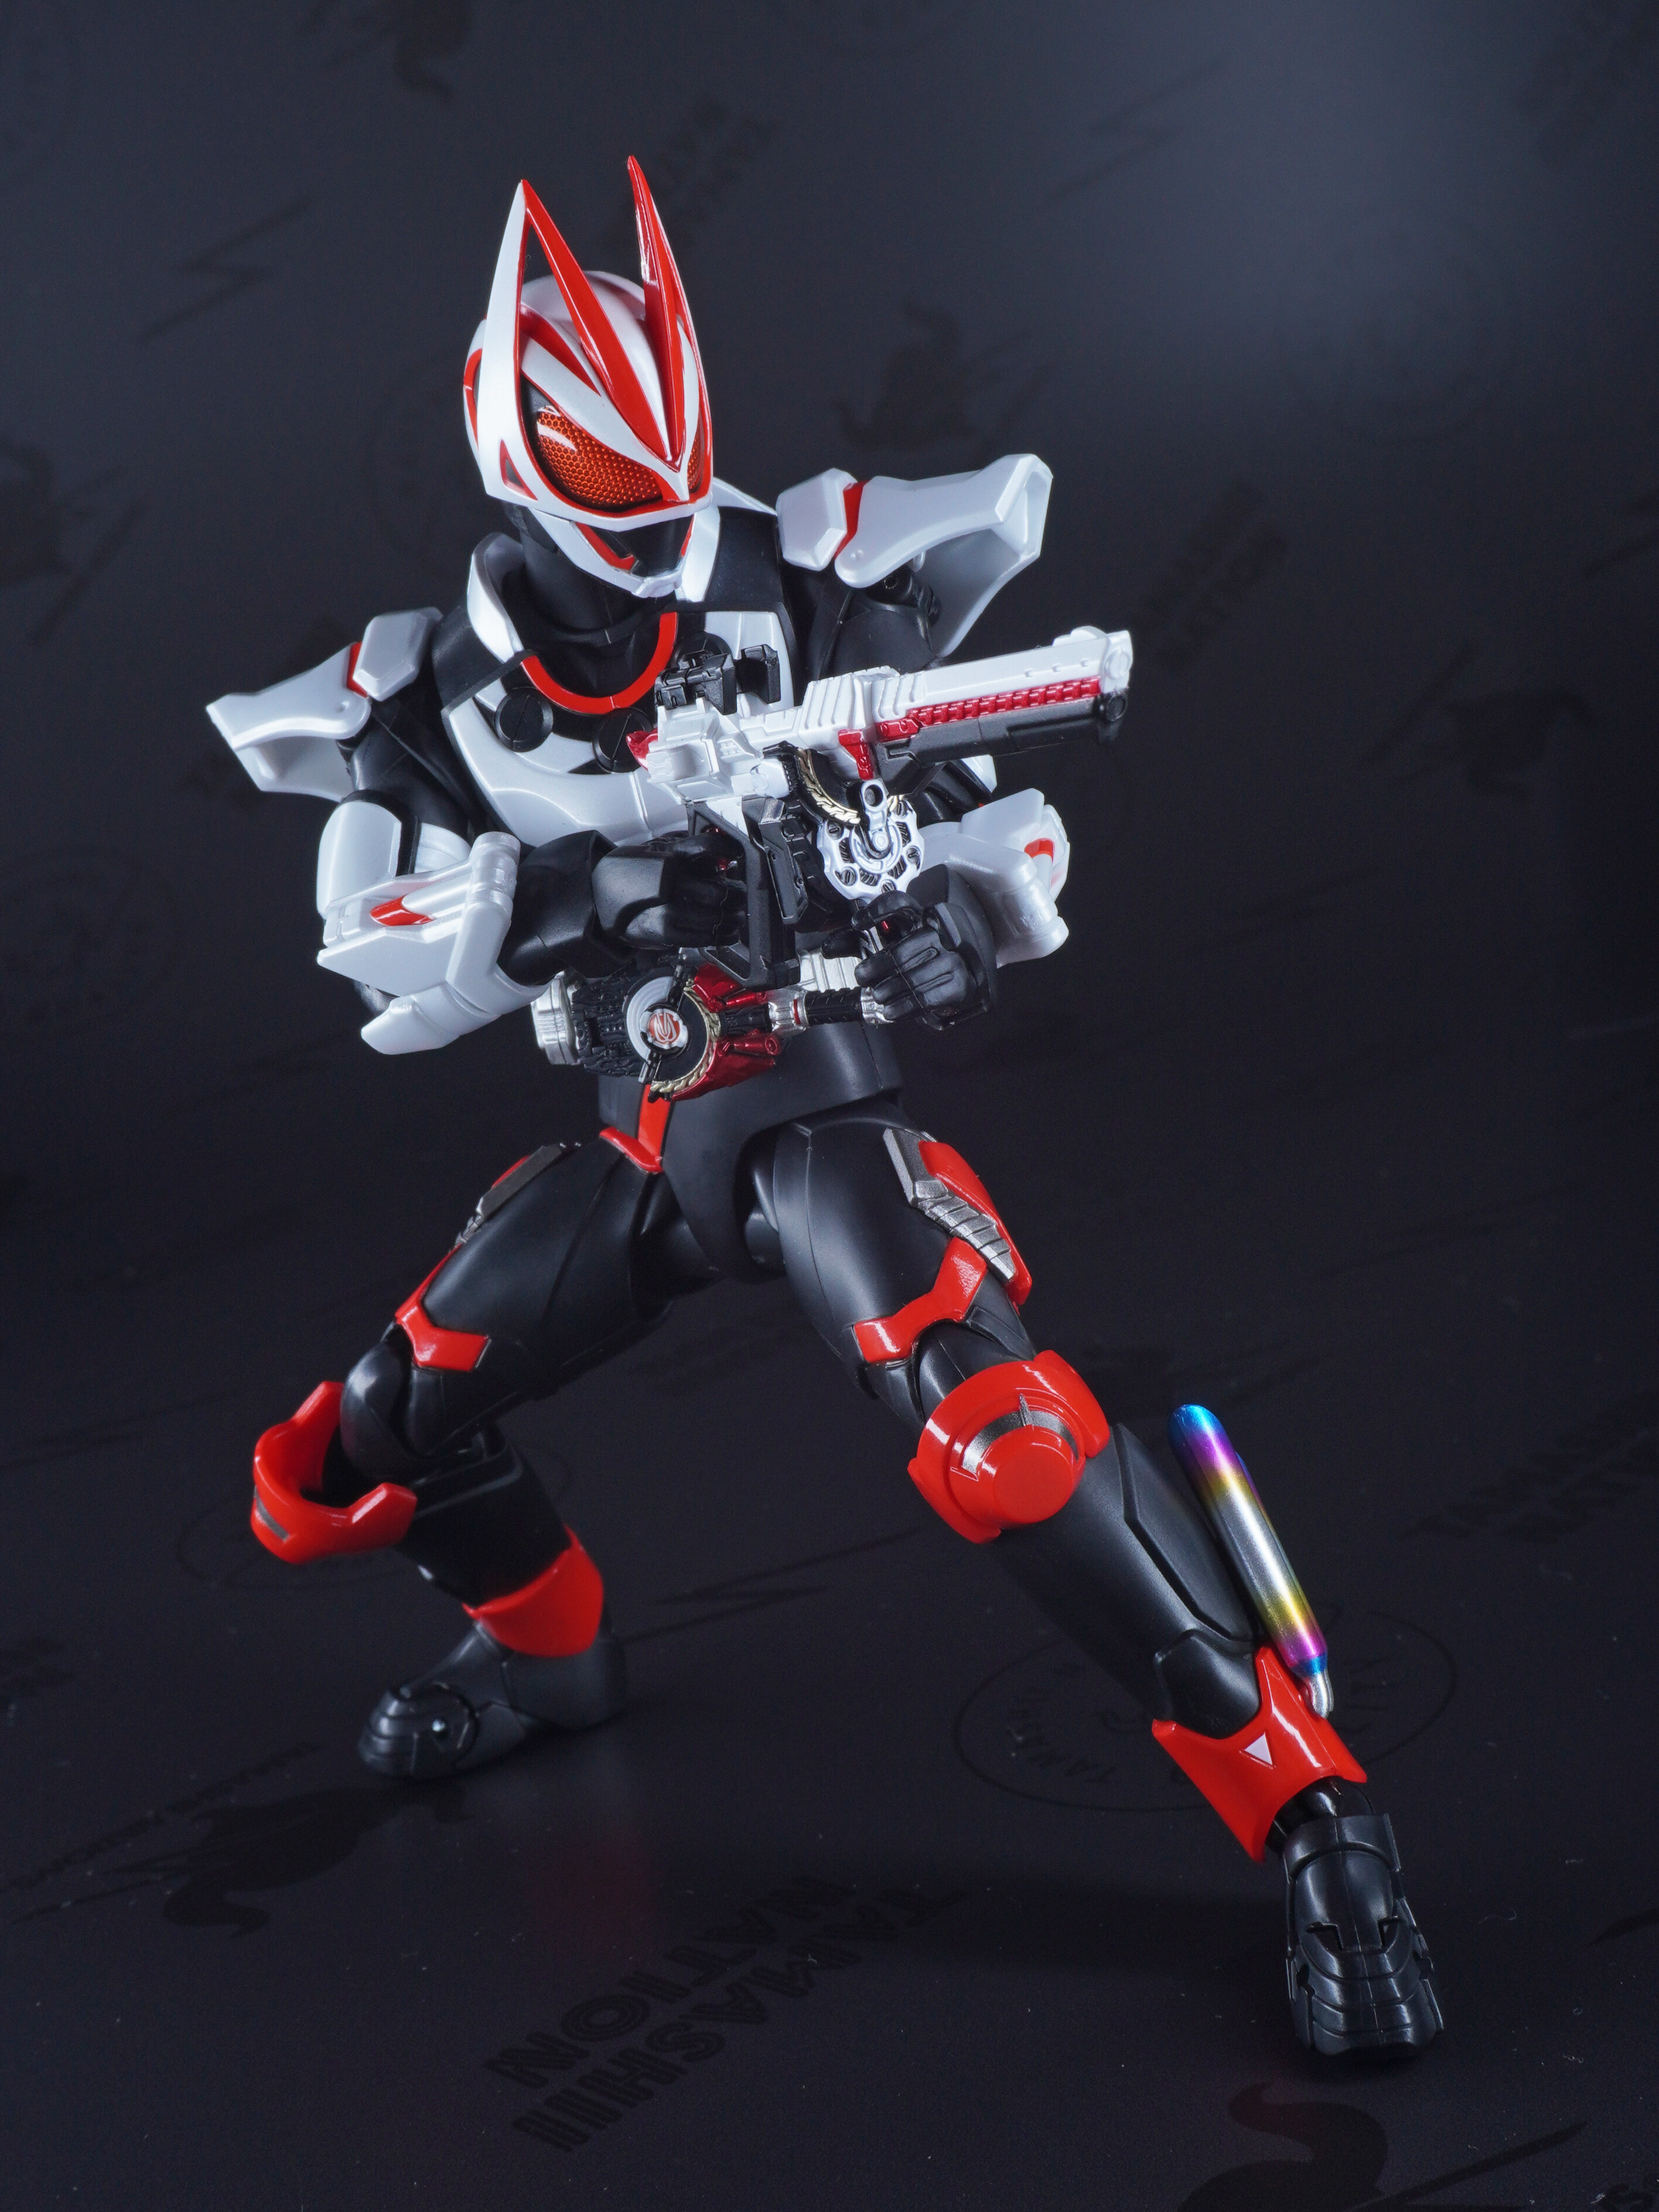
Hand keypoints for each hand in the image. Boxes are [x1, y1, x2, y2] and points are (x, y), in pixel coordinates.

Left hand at [856, 907, 977, 1025]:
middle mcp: (941, 933)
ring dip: (889, 990)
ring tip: (877, 996)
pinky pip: (927, 997)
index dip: (878, 911)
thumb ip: (857, 943)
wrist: (961, 980)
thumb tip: (828, 946)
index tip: (857, 924)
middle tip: (863, 977)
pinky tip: (891, 1010)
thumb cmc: (920, 961)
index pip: (900, 904)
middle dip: (878, 966)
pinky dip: (904, 1006)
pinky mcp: (961, 983)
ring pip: (914, 974)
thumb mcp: (892, 945)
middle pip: (903, 948)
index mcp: (921, 918)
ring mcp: (955, 958)